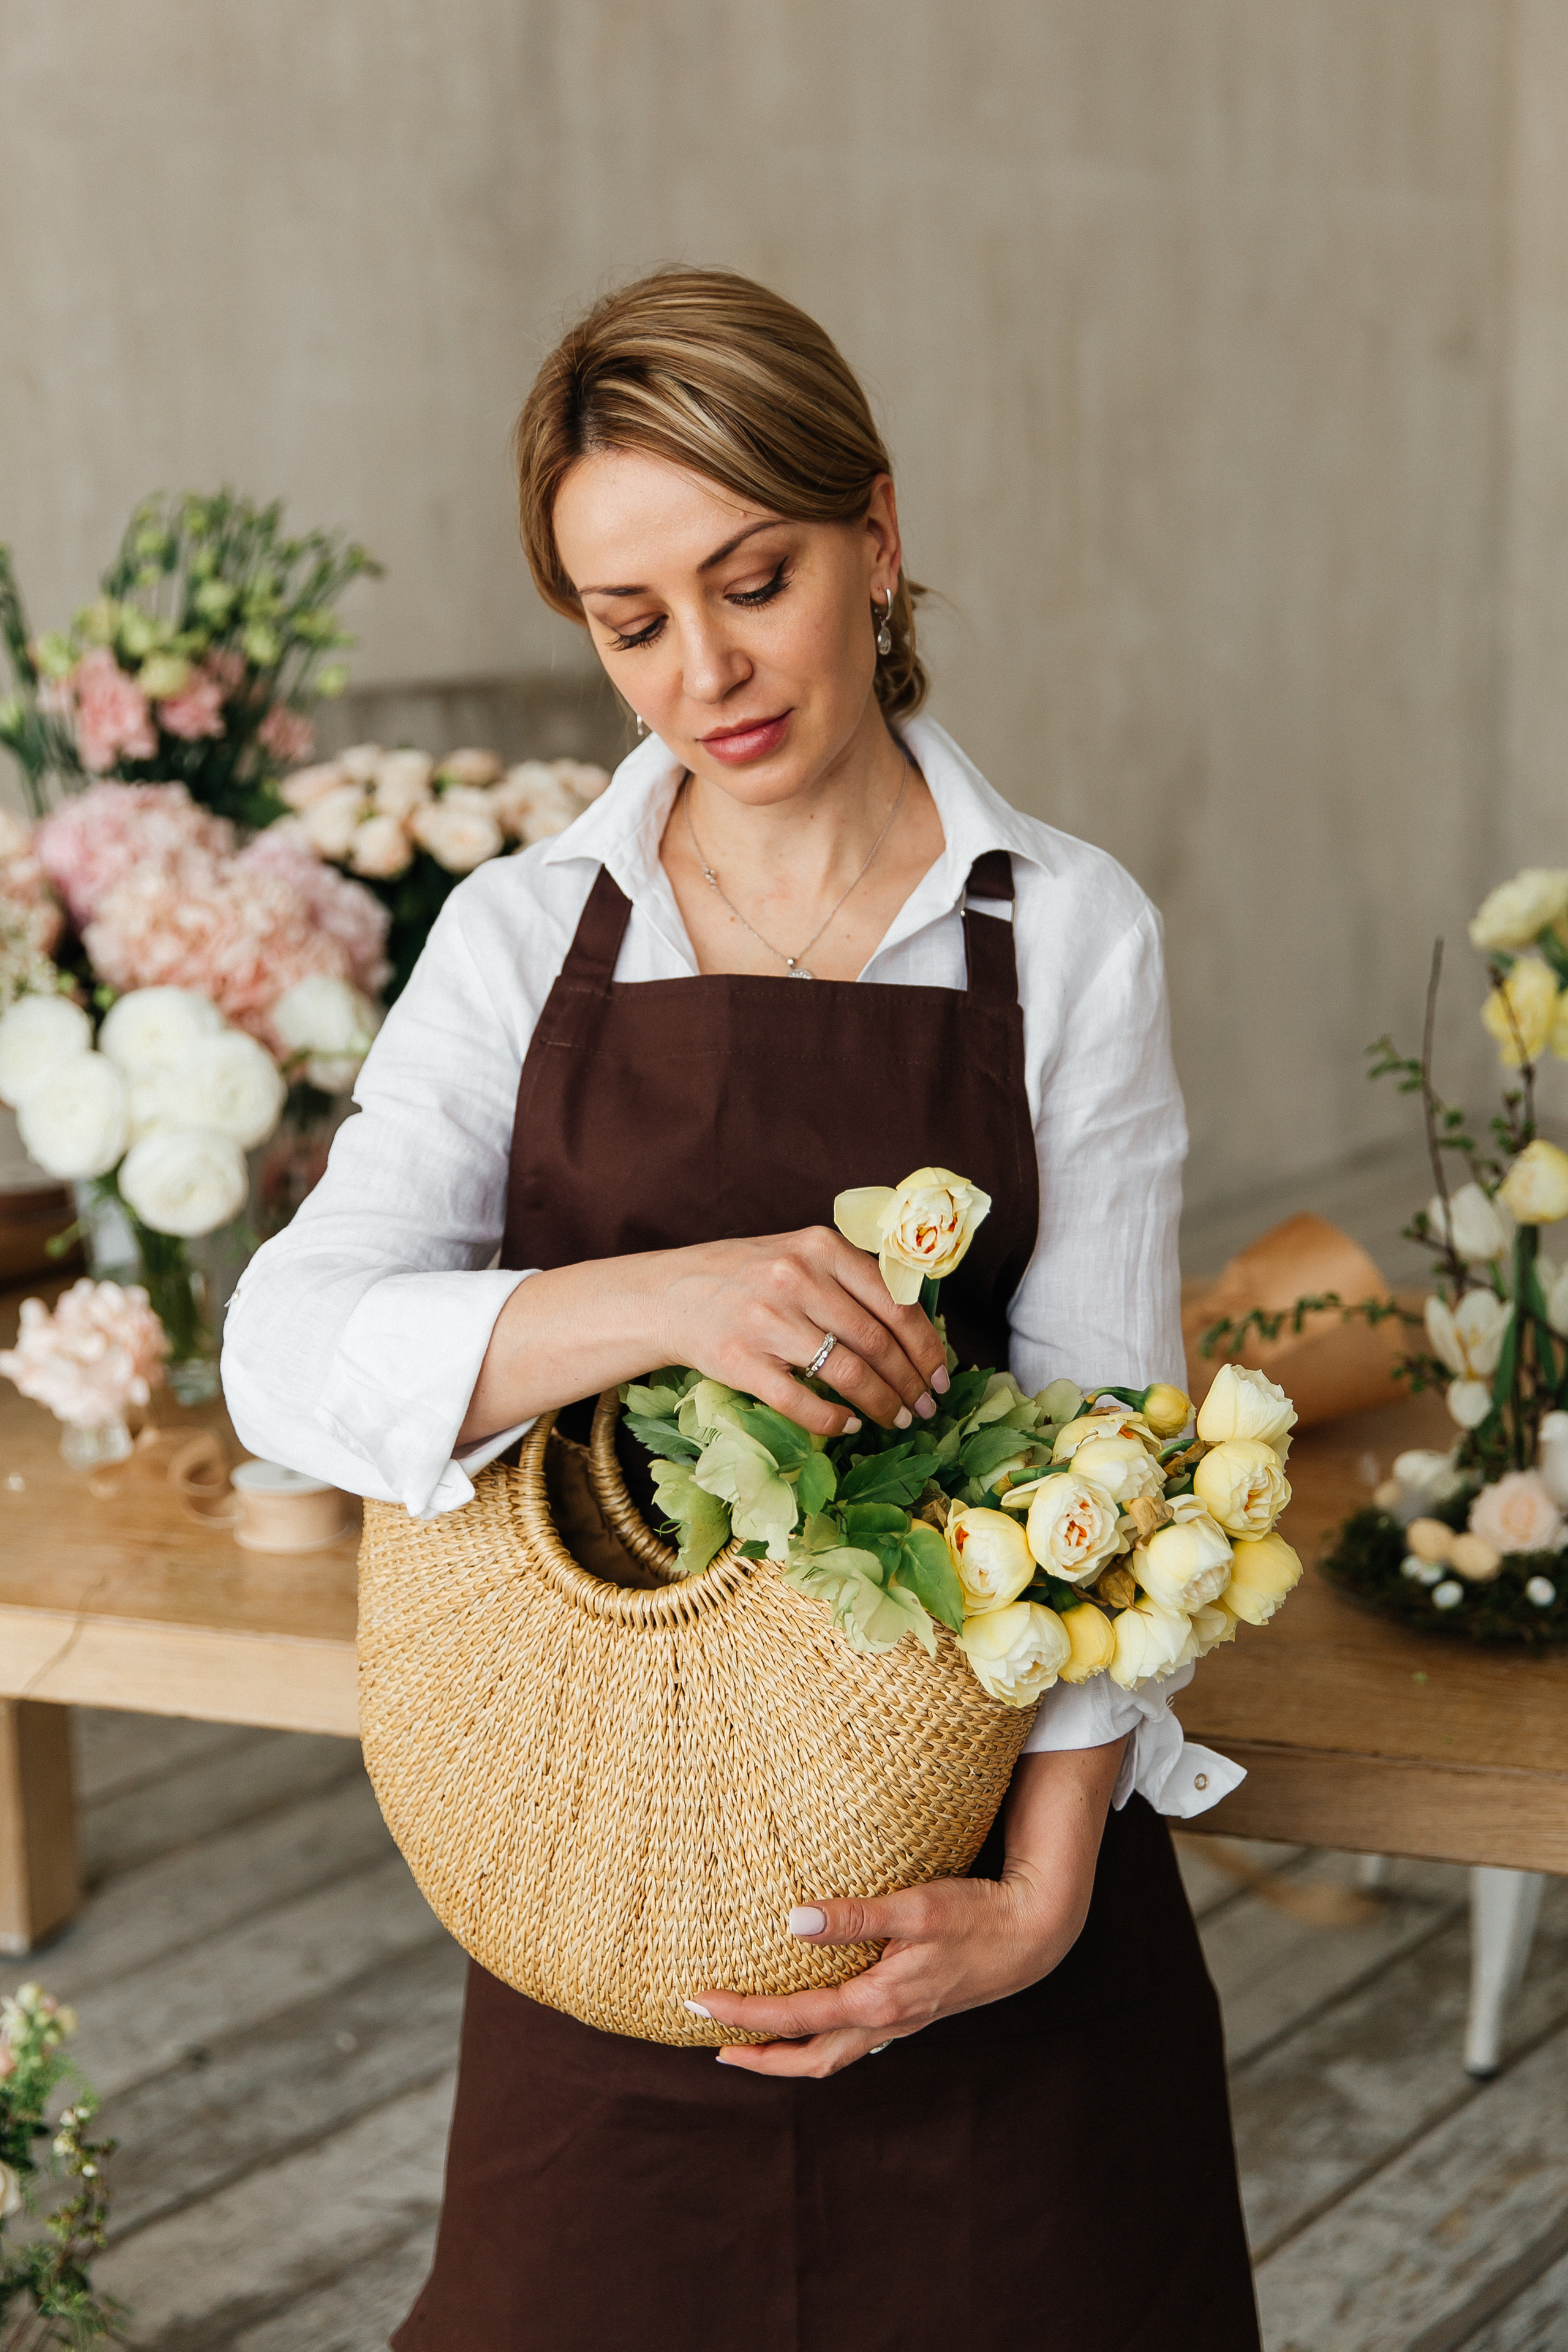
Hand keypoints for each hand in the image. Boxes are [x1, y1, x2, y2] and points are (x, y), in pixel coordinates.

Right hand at [656, 1224, 947, 1435]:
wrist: (668, 1294)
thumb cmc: (745, 1277)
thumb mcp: (799, 1255)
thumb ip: (850, 1280)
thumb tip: (915, 1327)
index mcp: (820, 1247)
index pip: (894, 1302)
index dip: (926, 1346)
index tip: (941, 1374)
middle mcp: (796, 1278)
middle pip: (877, 1343)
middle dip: (910, 1383)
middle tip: (925, 1407)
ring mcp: (767, 1321)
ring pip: (848, 1375)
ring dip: (882, 1405)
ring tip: (896, 1420)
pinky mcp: (741, 1362)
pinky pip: (802, 1402)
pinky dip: (833, 1421)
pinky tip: (848, 1426)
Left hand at [691, 1873, 1081, 2077]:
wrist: (1033, 1934)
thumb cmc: (976, 1916)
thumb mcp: (914, 1908)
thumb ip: (854, 1916)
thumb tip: (793, 1922)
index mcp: (878, 2000)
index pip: (793, 2016)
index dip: (741, 2013)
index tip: (698, 2000)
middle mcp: (886, 2021)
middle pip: (810, 2058)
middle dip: (759, 2057)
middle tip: (714, 2043)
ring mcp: (902, 2021)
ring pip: (834, 2054)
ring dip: (789, 2055)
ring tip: (753, 2043)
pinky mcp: (914, 2009)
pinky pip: (857, 2039)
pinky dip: (824, 2038)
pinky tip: (819, 2018)